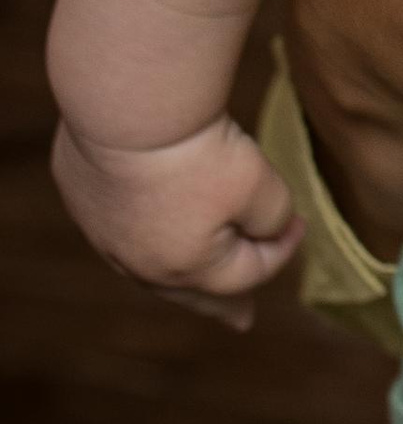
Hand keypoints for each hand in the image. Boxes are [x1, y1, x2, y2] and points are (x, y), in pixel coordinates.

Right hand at [52, 112, 303, 330]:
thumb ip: (272, 218)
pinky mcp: (81, 194)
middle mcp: (138, 261)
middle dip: (222, 303)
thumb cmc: (196, 151)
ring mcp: (102, 230)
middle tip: (241, 320)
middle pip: (191, 289)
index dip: (281, 248)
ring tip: (193, 281)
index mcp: (187, 267)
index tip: (299, 223)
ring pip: (148, 263)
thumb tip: (269, 227)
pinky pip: (117, 225)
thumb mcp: (259, 185)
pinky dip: (141, 230)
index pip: (248, 272)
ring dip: (178, 272)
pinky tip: (149, 229)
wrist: (125, 103)